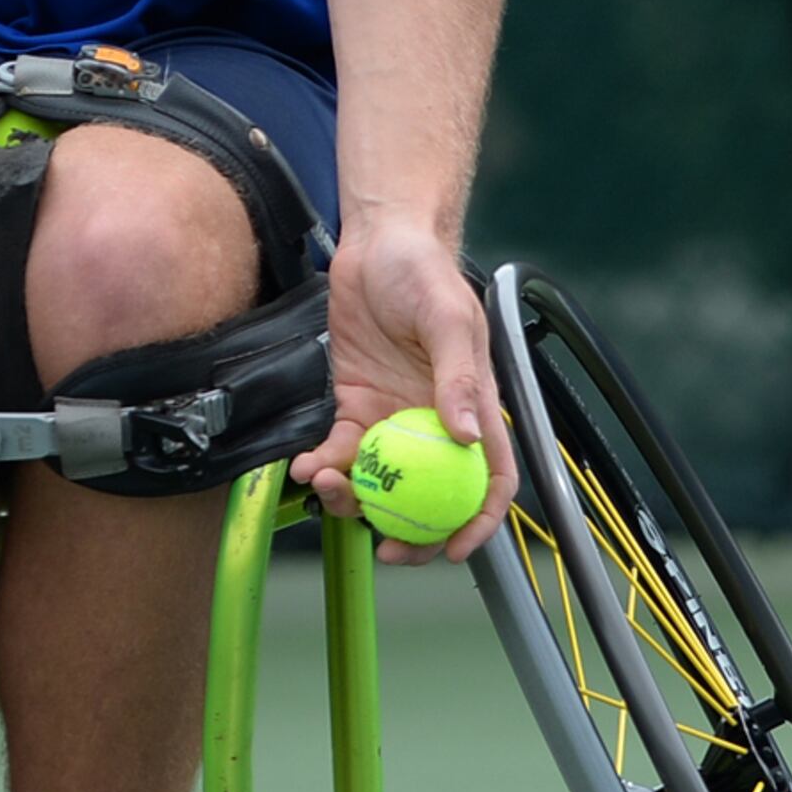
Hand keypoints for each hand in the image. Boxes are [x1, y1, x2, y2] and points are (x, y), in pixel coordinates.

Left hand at [287, 218, 518, 564]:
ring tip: (327, 485)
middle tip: (383, 548)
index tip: (454, 549)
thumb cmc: (424, 272)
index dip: (479, 520)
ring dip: (354, 498)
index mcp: (471, 409)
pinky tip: (303, 464)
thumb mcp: (448, 321)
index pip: (489, 478)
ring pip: (379, 480)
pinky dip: (321, 464)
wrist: (376, 242)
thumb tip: (469, 435)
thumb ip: (459, 378)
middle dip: (410, 531)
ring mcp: (391, 417)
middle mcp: (432, 422)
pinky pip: (337, 449)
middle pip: (429, 495)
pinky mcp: (351, 405)